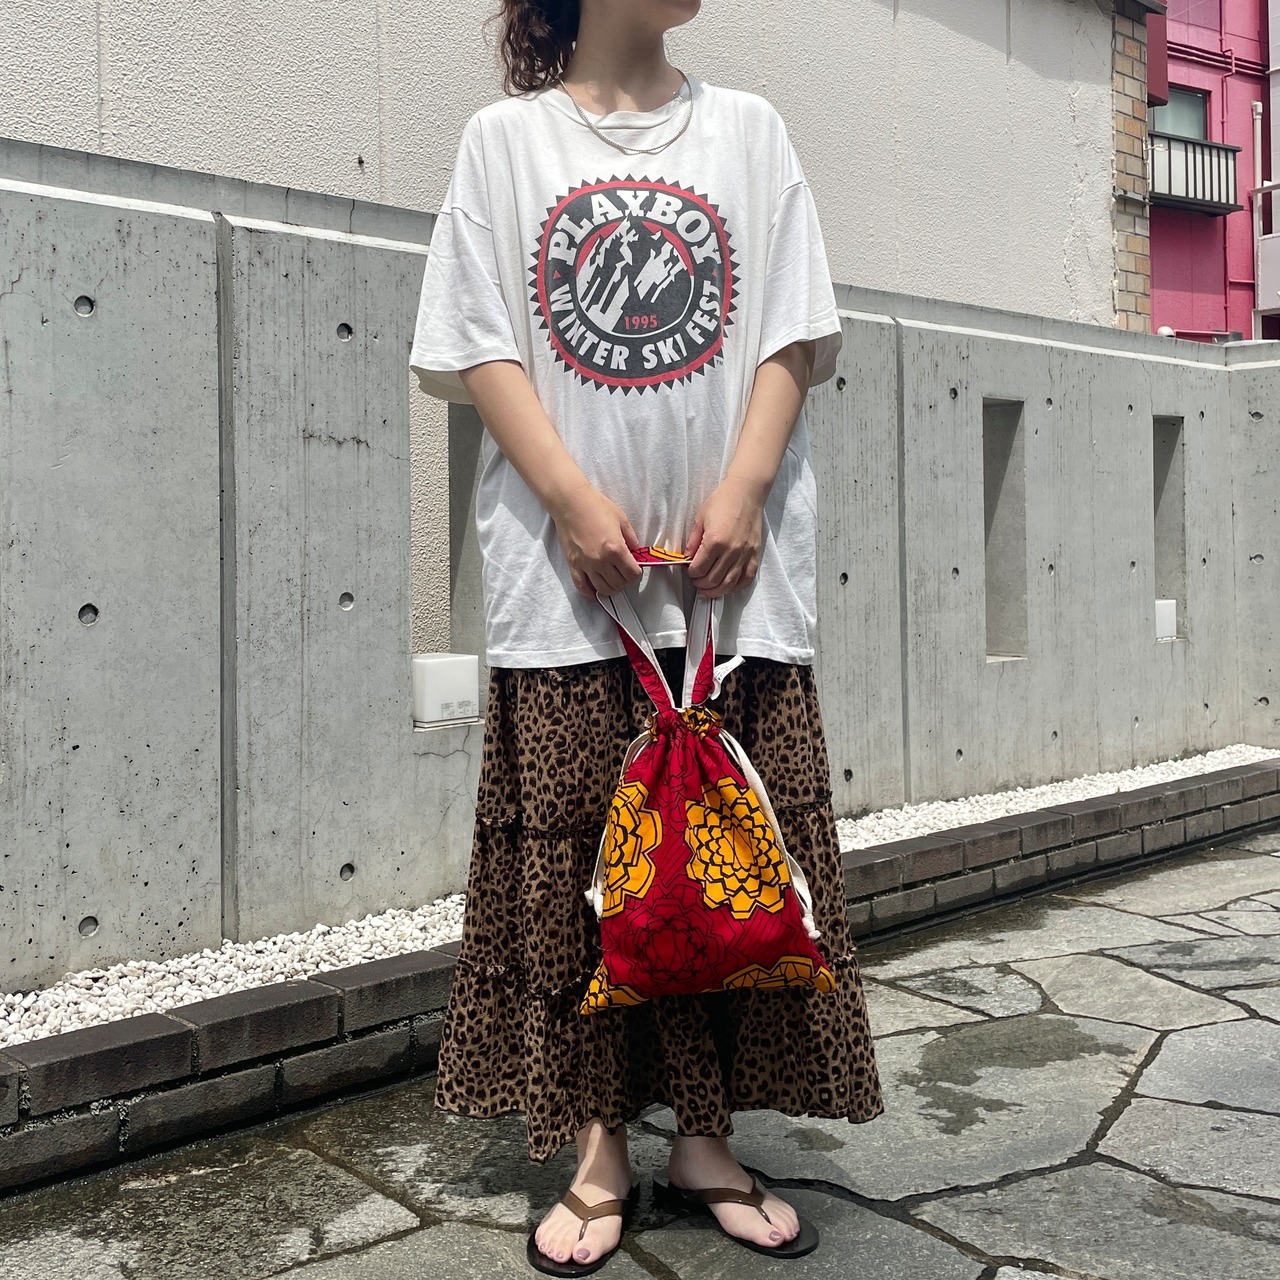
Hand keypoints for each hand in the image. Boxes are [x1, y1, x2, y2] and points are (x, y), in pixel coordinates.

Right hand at [551, 482, 642, 597]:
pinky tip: (595, 591)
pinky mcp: (573, 565)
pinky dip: (590, 593)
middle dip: (624, 580)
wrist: (570, 502)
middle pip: (618, 584)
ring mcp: (585, 565)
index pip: (632, 574)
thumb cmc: (596, 506)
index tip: (633, 567)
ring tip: (611, 578)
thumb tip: (635, 552)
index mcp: (616, 549)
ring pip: (603, 589)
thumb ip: (632, 538)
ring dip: (610, 587)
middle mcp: (601, 560)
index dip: (635, 572)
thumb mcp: (622, 519)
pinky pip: (582, 587)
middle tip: (622, 571)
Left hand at [686, 475, 765, 597]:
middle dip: (701, 584)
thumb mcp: (700, 518)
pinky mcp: (755, 554)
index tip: (689, 571)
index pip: (699, 568)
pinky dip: (737, 587)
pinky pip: (747, 578)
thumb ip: (693, 541)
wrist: (746, 492)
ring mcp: (744, 554)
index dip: (691, 573)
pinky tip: (728, 586)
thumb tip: (687, 558)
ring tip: (708, 590)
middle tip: (696, 581)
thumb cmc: (722, 501)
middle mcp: (731, 551)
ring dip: (716, 591)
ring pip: (729, 583)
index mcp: (715, 541)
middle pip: (713, 579)